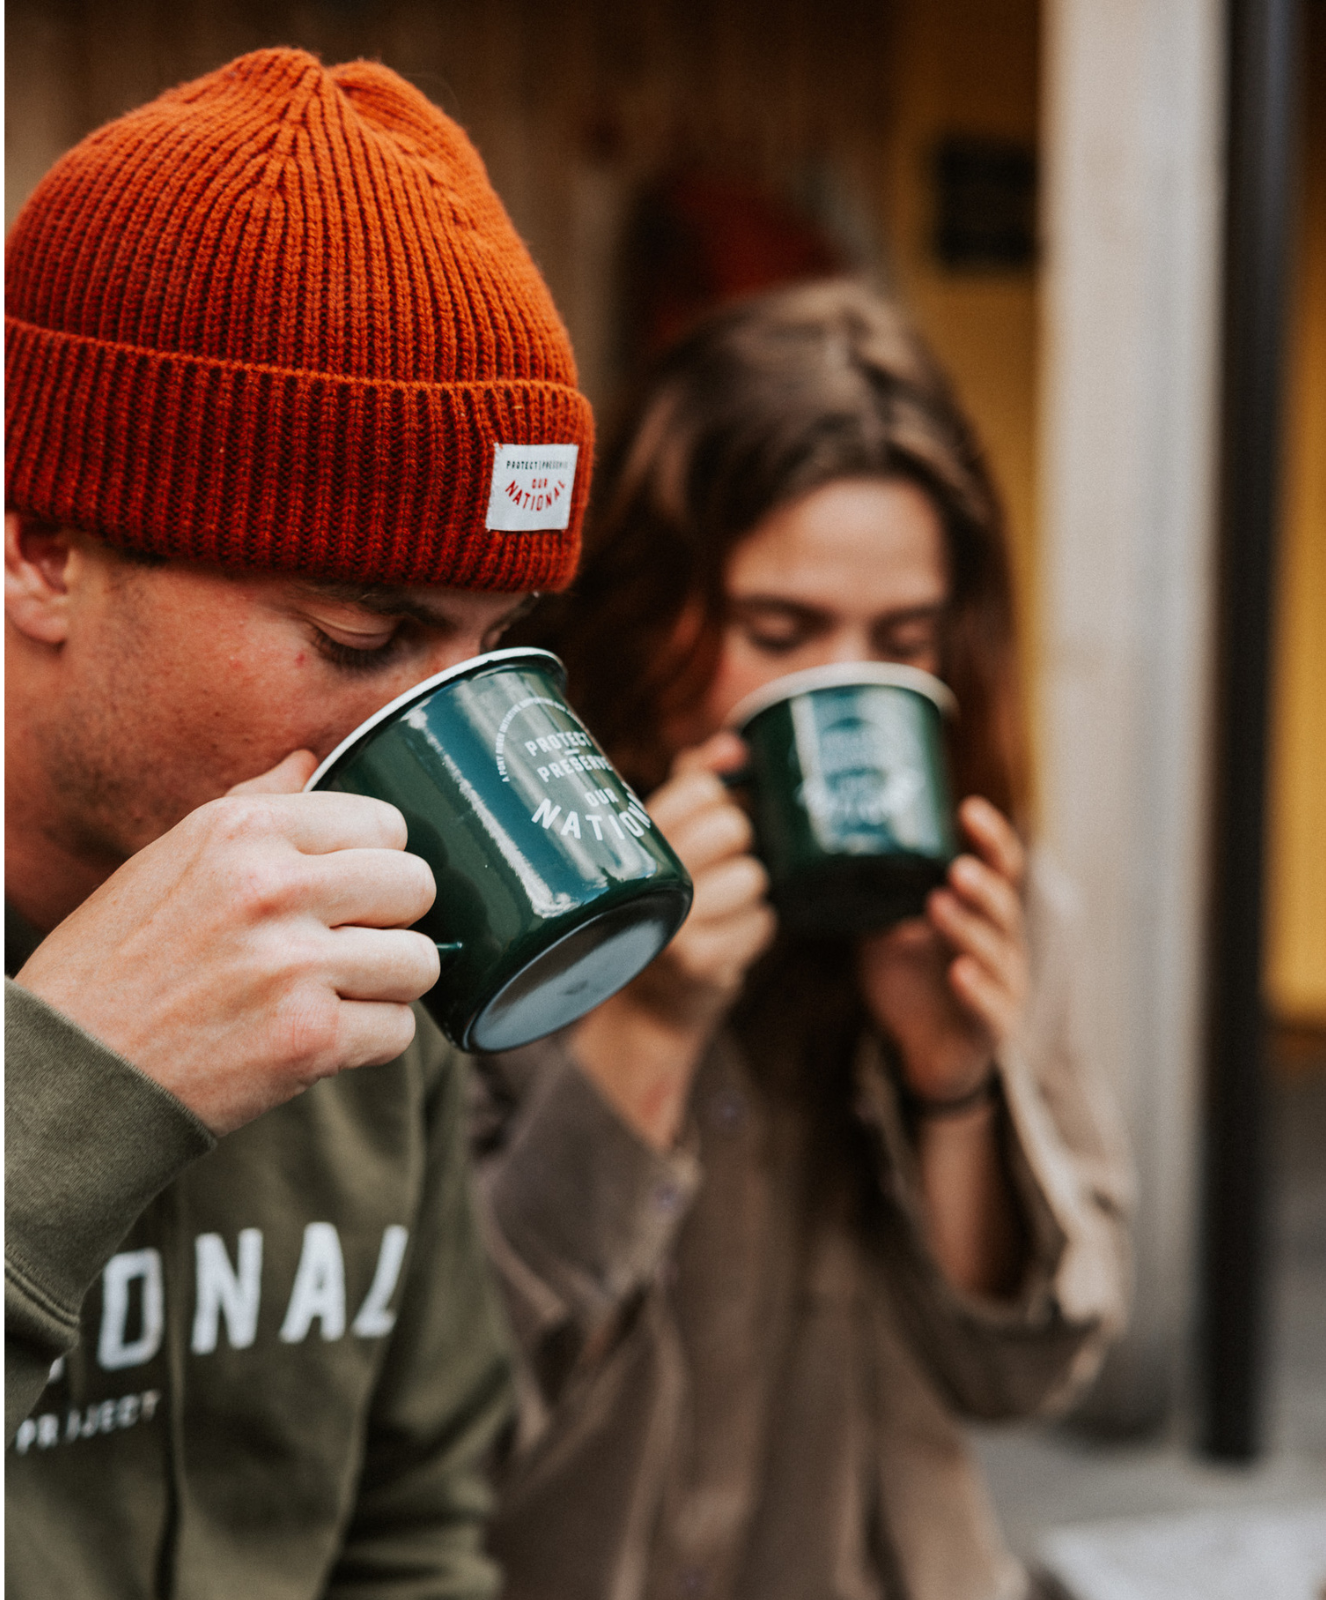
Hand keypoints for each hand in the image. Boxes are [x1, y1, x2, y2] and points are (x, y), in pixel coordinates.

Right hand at [15, 750, 440, 1134]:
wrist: (69, 1075)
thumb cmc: (117, 964)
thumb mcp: (170, 859)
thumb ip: (253, 804)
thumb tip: (309, 757)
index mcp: (241, 829)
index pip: (385, 824)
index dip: (374, 863)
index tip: (343, 893)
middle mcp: (272, 887)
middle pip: (416, 886)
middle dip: (393, 921)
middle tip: (346, 946)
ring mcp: (294, 965)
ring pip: (419, 962)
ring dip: (386, 986)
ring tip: (330, 994)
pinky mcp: (309, 1039)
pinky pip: (398, 1031)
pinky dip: (366, 1042)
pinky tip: (313, 1038)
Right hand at [569, 732, 774, 1147]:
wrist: (648, 1008)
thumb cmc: (668, 903)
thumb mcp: (667, 840)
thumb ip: (697, 784)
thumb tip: (734, 745)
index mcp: (631, 840)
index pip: (699, 786)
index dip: (718, 801)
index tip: (704, 822)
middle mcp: (642, 879)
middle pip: (733, 827)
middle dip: (738, 847)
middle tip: (713, 871)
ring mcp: (670, 923)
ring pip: (755, 876)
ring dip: (748, 895)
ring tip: (716, 911)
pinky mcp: (701, 963)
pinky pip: (765, 922)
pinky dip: (754, 931)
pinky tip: (723, 941)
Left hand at [857, 796, 1026, 1103]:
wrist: (925, 1056)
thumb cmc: (913, 984)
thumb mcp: (886, 936)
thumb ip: (875, 901)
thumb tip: (828, 853)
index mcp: (982, 915)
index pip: (999, 870)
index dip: (990, 840)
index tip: (967, 809)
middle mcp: (1001, 946)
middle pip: (1004, 909)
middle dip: (981, 887)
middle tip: (954, 868)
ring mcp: (1003, 988)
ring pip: (996, 954)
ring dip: (969, 928)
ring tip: (938, 906)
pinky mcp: (992, 1029)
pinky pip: (991, 1007)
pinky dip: (977, 990)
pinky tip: (959, 973)